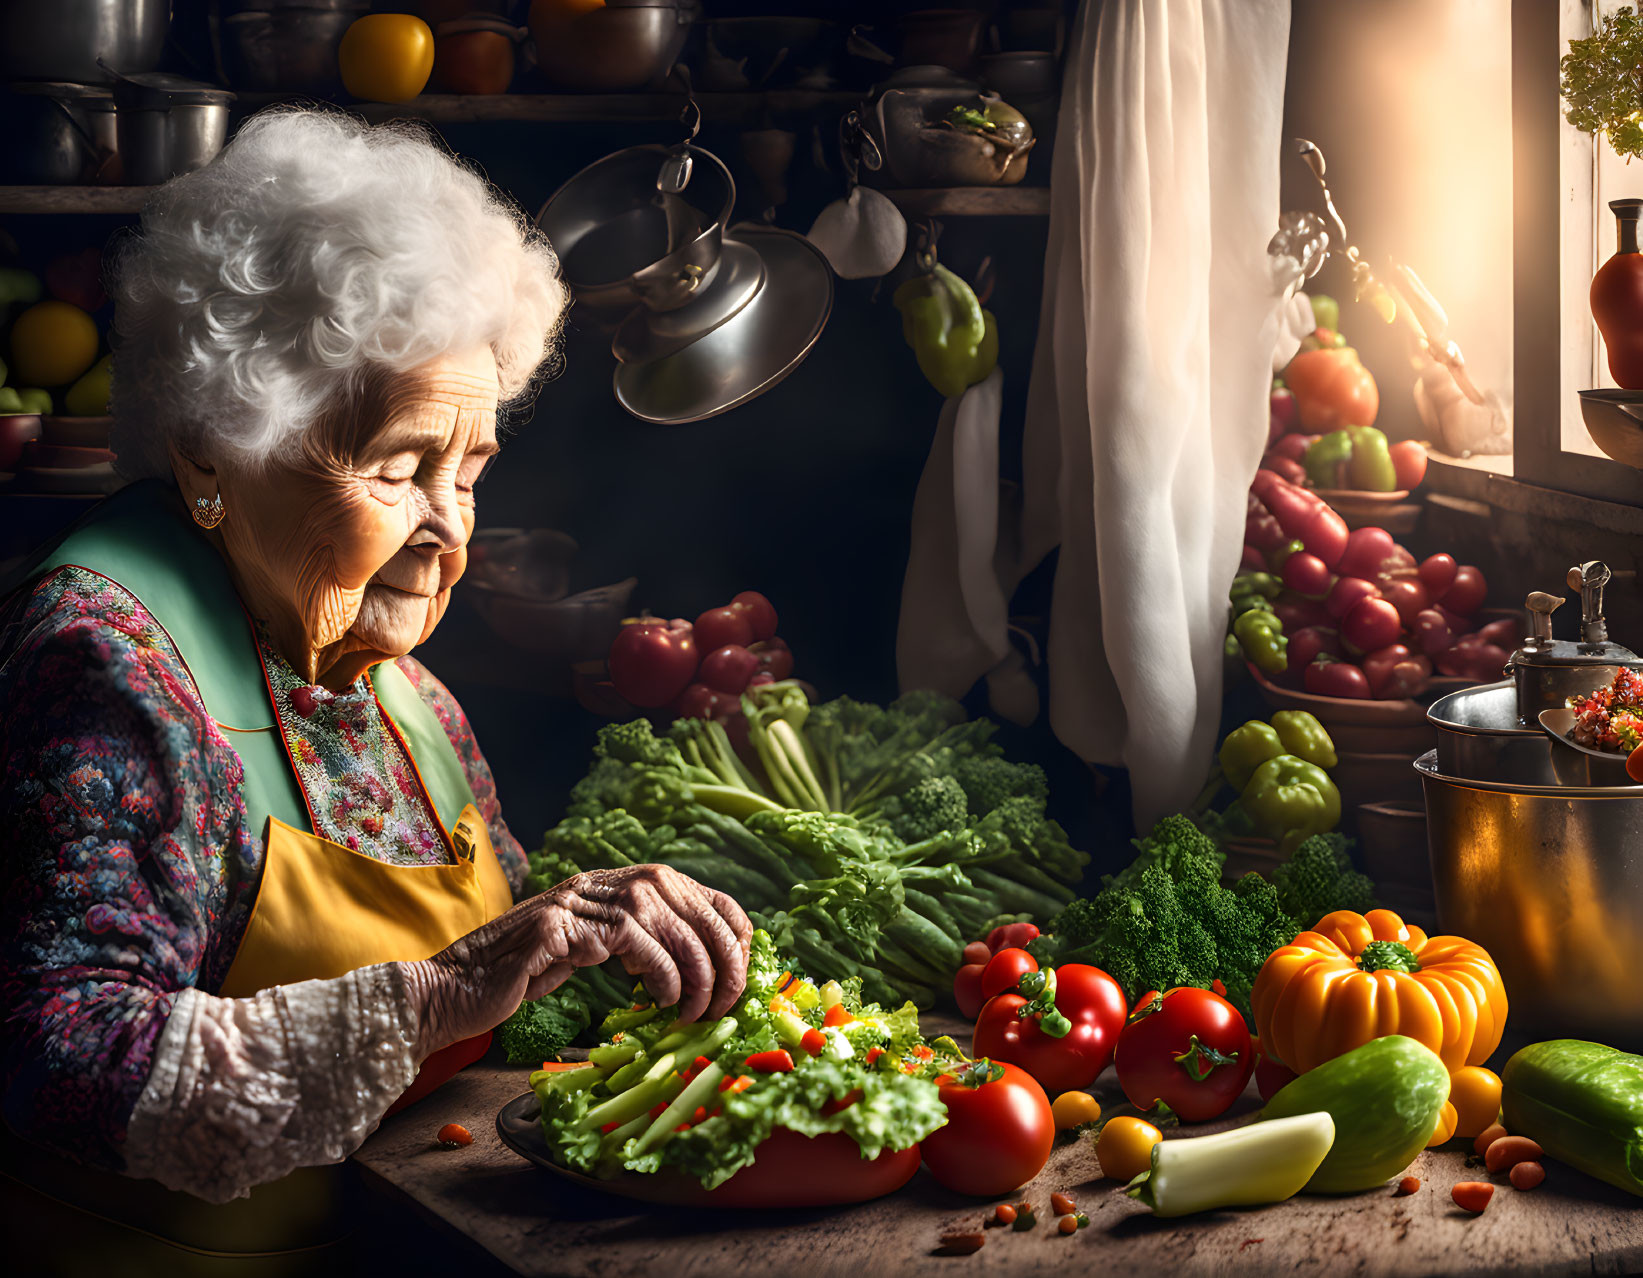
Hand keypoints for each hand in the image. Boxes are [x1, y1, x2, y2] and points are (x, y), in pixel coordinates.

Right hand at [400, 865, 751, 1057]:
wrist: (454, 992)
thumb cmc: (522, 981)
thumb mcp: (591, 956)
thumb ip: (638, 948)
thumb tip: (704, 975)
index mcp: (614, 884)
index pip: (695, 889)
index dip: (730, 927)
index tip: (742, 972)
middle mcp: (600, 882)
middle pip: (688, 900)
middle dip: (721, 954)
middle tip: (726, 1003)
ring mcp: (577, 899)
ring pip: (664, 918)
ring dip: (694, 969)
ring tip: (696, 1011)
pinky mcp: (558, 926)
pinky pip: (629, 940)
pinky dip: (658, 971)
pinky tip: (661, 1000)